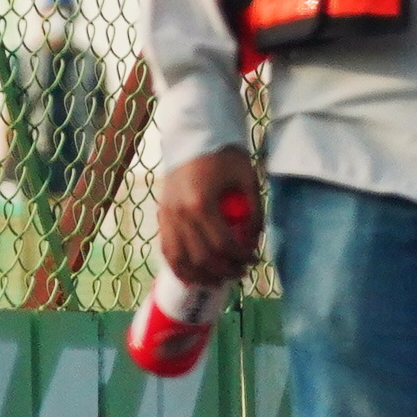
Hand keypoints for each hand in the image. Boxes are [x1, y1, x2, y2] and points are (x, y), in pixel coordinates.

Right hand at [157, 145, 261, 287]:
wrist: (193, 136)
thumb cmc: (224, 155)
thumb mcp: (246, 179)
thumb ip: (253, 210)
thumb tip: (255, 240)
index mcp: (201, 203)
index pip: (223, 244)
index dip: (241, 257)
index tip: (253, 259)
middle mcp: (180, 213)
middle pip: (202, 257)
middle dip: (225, 270)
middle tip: (242, 271)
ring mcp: (167, 215)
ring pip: (180, 260)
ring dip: (201, 275)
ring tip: (220, 279)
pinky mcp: (161, 215)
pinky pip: (166, 250)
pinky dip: (179, 267)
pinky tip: (194, 276)